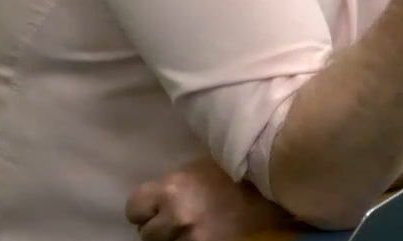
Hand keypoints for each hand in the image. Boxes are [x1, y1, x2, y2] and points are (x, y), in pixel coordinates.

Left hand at [125, 158, 295, 240]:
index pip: (134, 209)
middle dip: (159, 227)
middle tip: (174, 220)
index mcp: (170, 188)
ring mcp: (193, 236)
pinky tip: (202, 233)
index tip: (152, 209)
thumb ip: (171, 186)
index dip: (143, 210)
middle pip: (147, 234)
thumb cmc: (230, 171)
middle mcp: (176, 215)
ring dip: (174, 239)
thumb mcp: (194, 170)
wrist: (268, 185)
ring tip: (189, 228)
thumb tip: (154, 202)